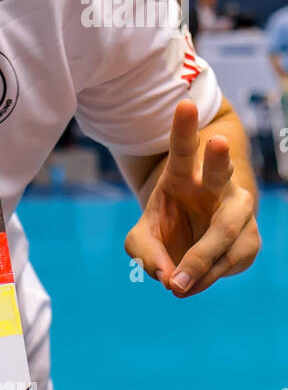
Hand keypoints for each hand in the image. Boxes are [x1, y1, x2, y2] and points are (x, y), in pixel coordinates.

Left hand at [125, 101, 259, 296]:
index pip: (183, 150)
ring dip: (202, 258)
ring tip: (175, 285)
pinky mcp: (249, 240)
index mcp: (184, 175)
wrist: (192, 245)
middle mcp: (217, 187)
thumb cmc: (165, 231)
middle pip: (221, 172)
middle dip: (220, 158)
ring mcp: (238, 213)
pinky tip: (188, 285)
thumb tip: (166, 275)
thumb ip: (143, 251)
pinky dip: (205, 279)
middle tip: (218, 139)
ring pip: (227, 230)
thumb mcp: (141, 238)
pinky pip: (230, 261)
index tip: (184, 103)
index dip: (184, 128)